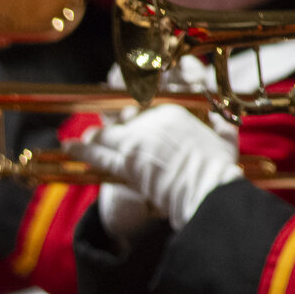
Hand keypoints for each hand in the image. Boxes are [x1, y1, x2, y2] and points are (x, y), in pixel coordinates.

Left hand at [62, 105, 242, 232]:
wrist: (205, 185)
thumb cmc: (218, 166)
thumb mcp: (226, 139)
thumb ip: (221, 125)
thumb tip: (222, 118)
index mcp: (174, 112)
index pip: (147, 108)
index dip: (136, 114)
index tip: (131, 117)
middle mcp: (151, 120)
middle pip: (123, 119)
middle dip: (113, 126)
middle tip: (102, 129)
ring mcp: (136, 139)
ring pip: (108, 135)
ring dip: (95, 138)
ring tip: (84, 139)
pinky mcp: (125, 161)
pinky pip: (98, 153)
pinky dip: (81, 150)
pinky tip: (68, 146)